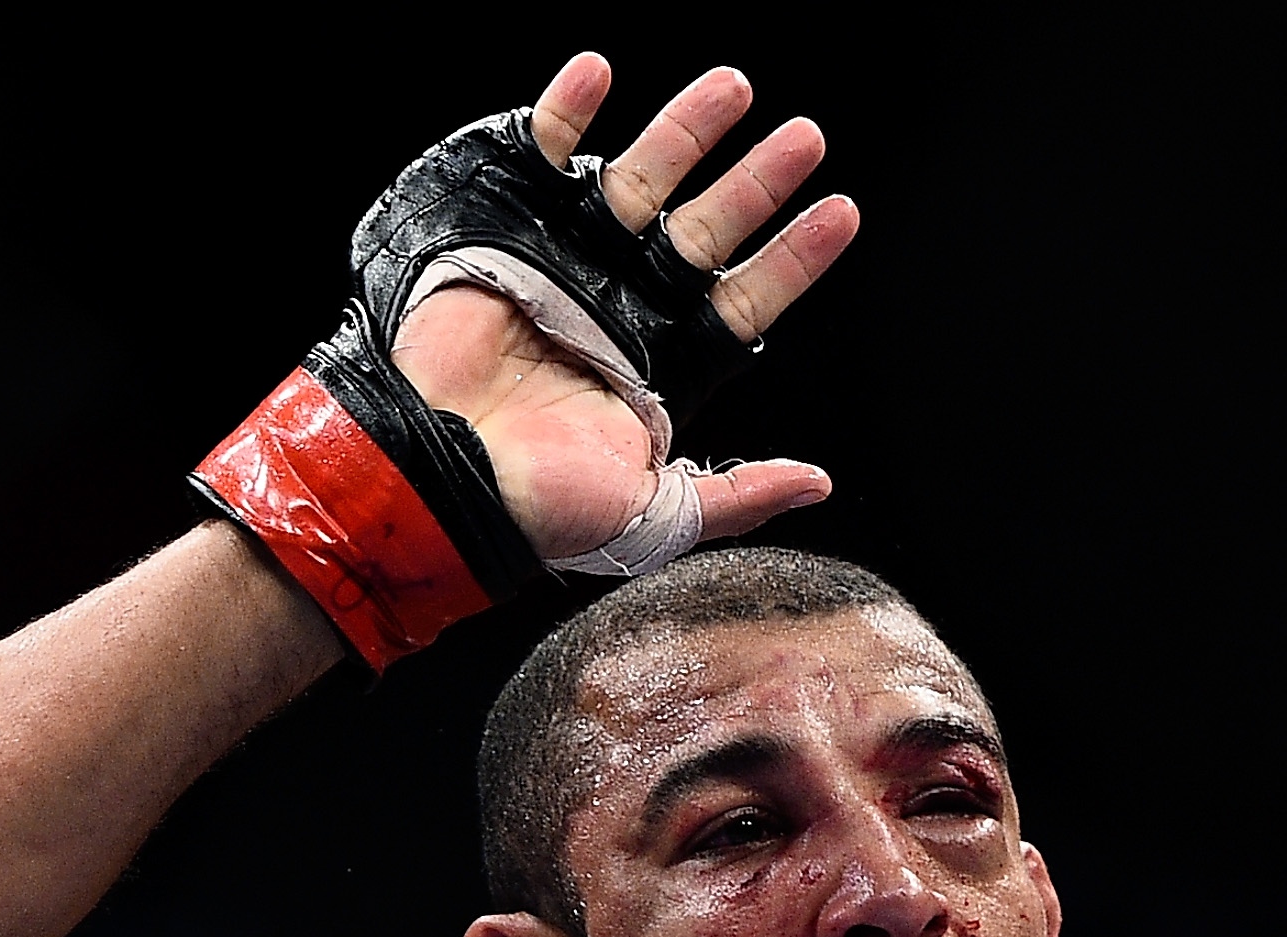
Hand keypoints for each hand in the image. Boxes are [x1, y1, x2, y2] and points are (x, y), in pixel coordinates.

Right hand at [390, 54, 859, 559]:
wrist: (446, 479)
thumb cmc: (545, 507)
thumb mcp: (658, 514)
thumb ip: (739, 493)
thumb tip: (818, 483)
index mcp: (668, 363)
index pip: (748, 299)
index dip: (793, 257)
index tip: (840, 212)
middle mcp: (629, 305)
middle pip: (709, 229)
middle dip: (758, 182)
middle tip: (806, 138)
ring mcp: (573, 263)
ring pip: (644, 180)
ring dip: (687, 129)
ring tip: (734, 87)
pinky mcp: (511, 232)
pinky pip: (546, 157)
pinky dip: (568, 111)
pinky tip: (597, 71)